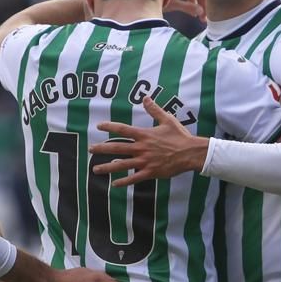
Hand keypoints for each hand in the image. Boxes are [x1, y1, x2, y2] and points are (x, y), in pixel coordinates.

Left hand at [90, 96, 208, 185]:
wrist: (190, 153)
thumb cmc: (180, 136)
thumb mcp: (167, 120)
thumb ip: (154, 110)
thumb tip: (146, 98)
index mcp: (144, 135)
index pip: (123, 129)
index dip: (109, 127)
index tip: (99, 126)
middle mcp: (142, 148)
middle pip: (117, 147)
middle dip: (102, 148)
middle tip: (90, 149)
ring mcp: (145, 161)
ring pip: (122, 165)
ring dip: (107, 167)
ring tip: (95, 169)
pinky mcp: (150, 172)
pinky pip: (134, 178)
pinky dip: (124, 181)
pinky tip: (114, 184)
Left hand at [165, 0, 206, 21]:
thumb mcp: (174, 4)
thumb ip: (188, 7)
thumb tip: (200, 12)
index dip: (206, 3)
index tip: (206, 15)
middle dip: (202, 6)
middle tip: (203, 19)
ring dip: (195, 6)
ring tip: (197, 18)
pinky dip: (189, 4)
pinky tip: (190, 13)